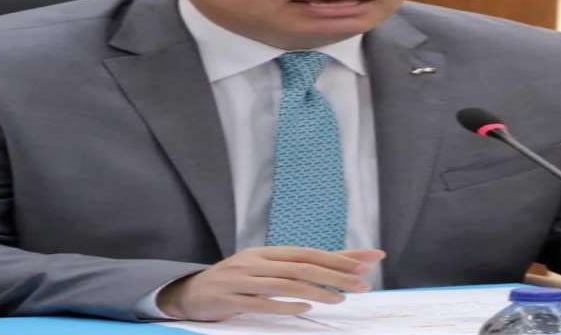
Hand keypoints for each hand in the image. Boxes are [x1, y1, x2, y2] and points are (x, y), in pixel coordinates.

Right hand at [157, 247, 384, 320]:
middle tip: (363, 283)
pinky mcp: (229, 298)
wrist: (190, 293)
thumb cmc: (234, 282)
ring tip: (341, 298)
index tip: (370, 260)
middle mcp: (255, 261)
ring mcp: (241, 279)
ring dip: (316, 290)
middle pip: (301, 266)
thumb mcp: (262, 269)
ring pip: (285, 283)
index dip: (340, 256)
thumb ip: (293, 270)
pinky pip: (261, 302)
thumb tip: (335, 271)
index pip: (309, 252)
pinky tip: (304, 309)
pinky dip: (284, 305)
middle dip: (336, 274)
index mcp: (266, 252)